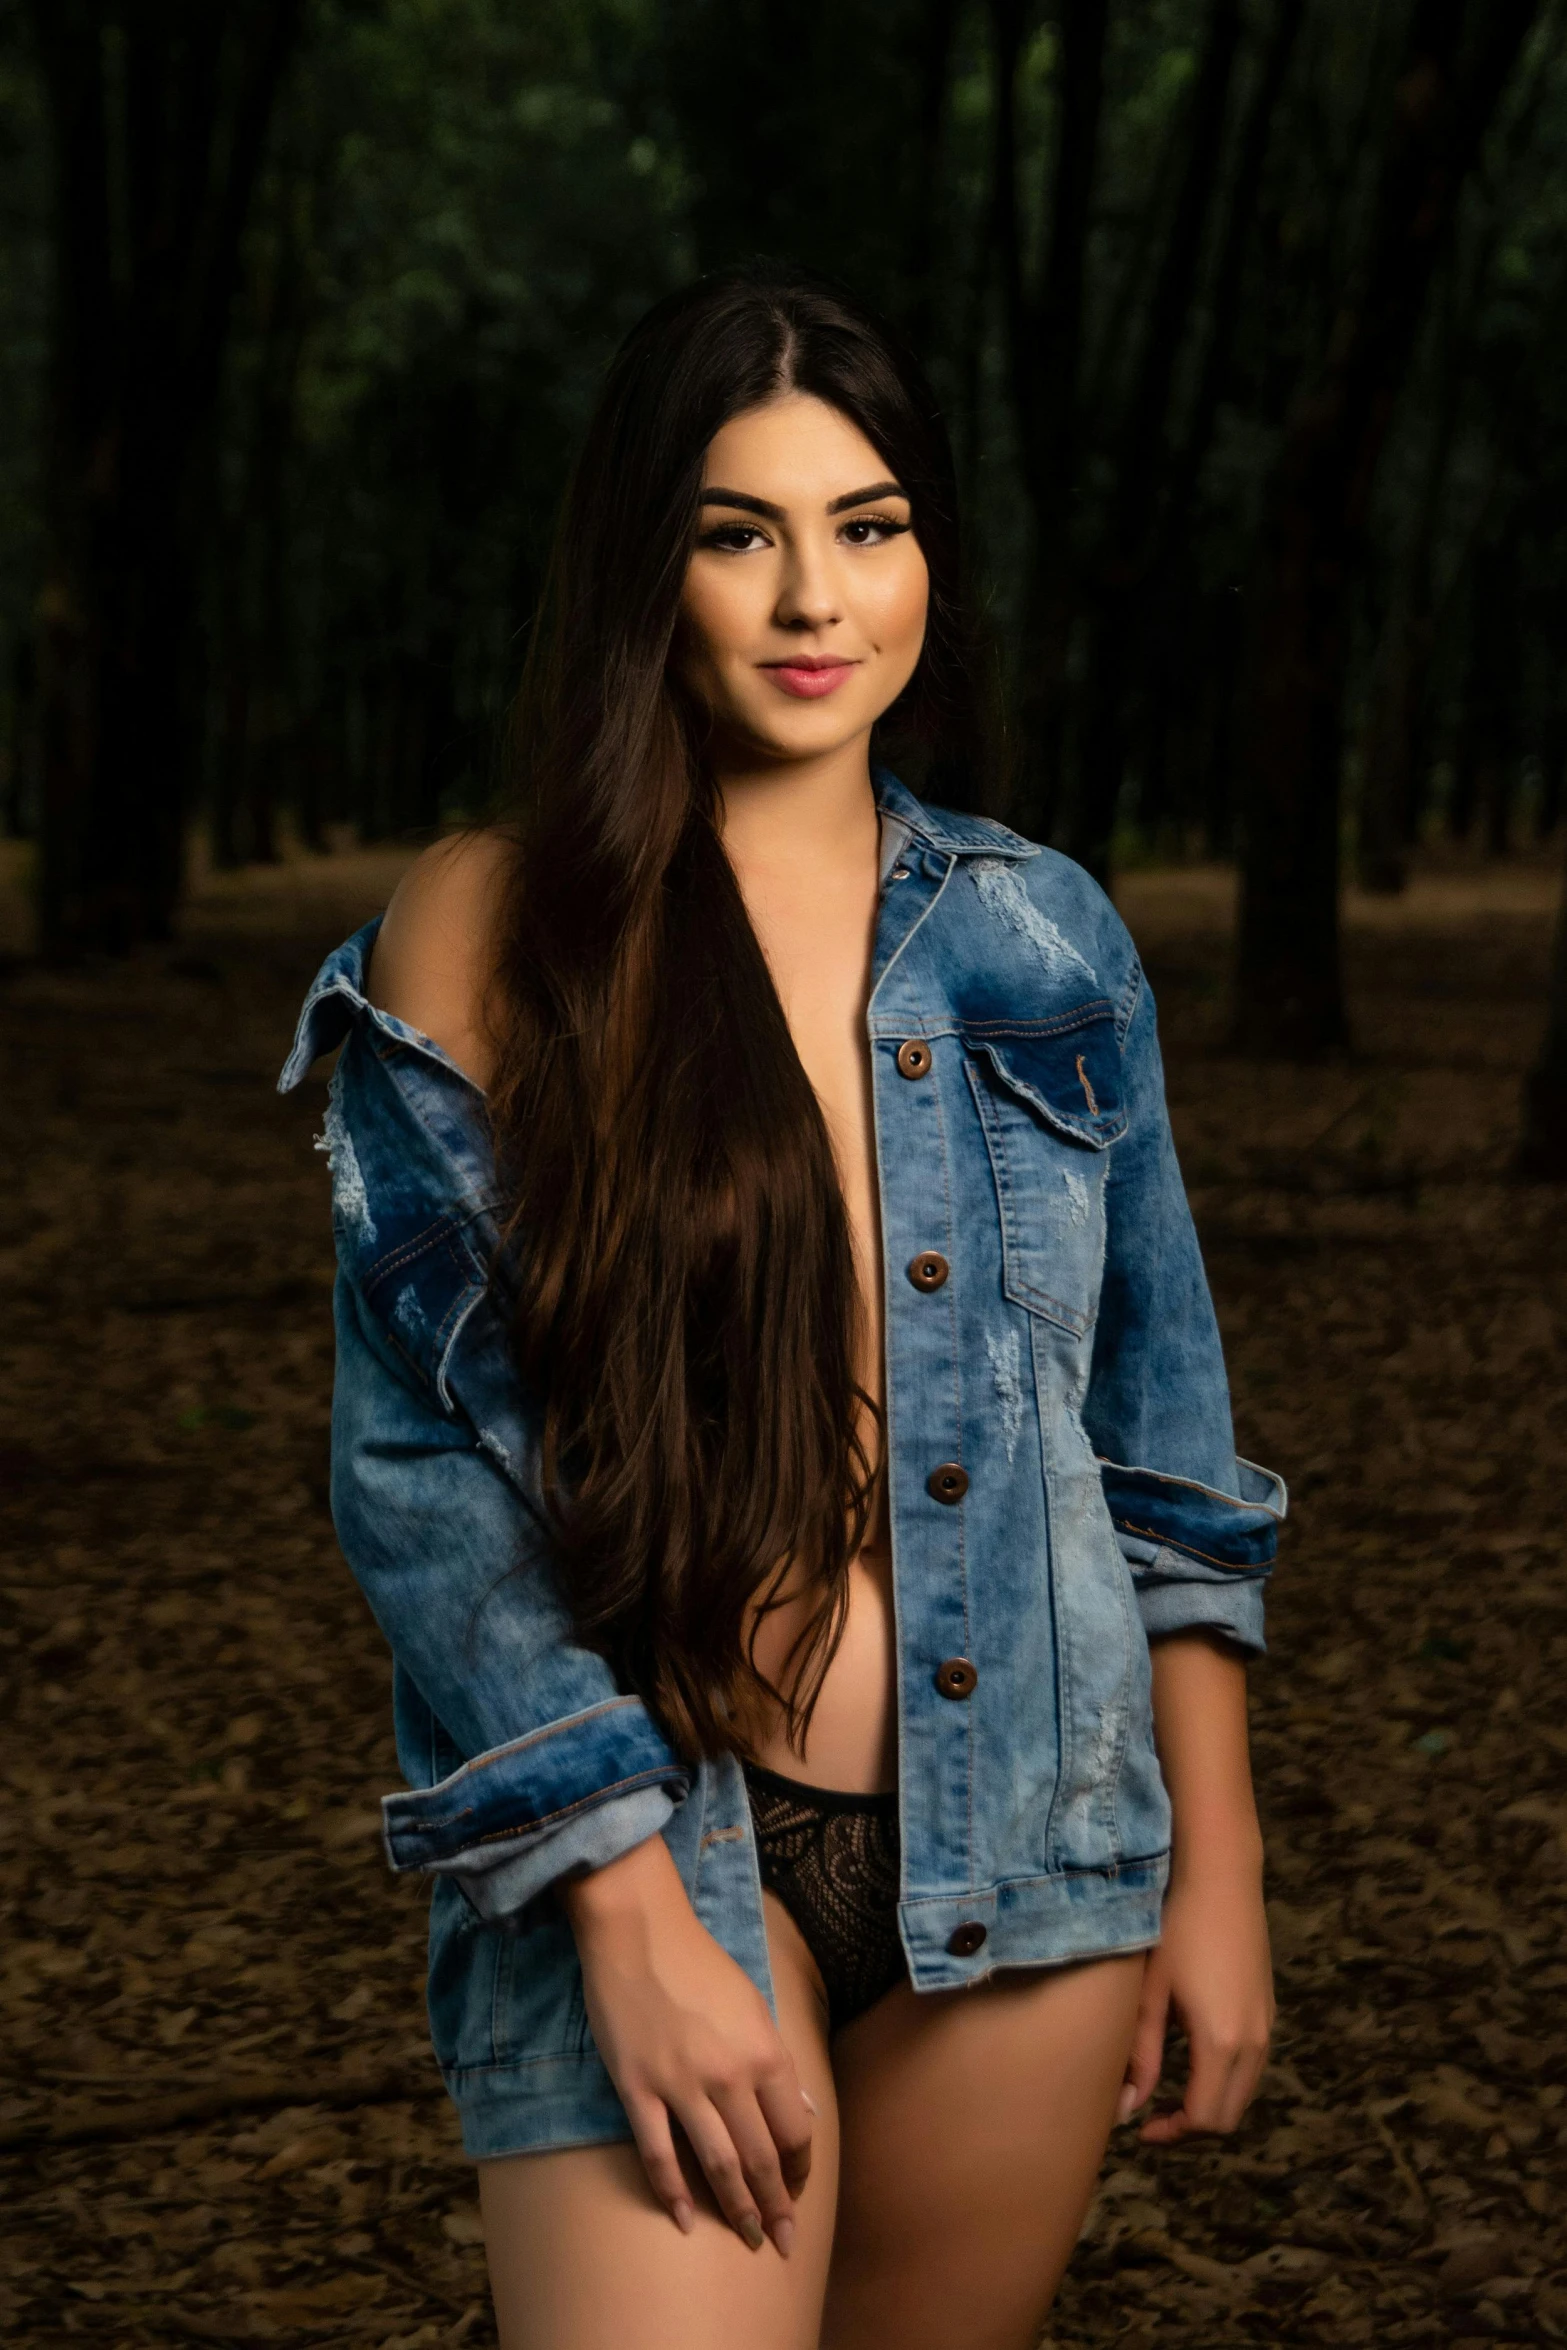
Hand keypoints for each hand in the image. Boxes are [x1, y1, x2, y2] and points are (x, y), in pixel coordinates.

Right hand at [560, 1833, 811, 2251]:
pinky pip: (658, 2154)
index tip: (798, 2191)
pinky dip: (673, 2193)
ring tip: (748, 2239)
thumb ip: (777, 2061)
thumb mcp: (754, 2005)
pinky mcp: (637, 2088)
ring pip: (717, 2164)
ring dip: (737, 2209)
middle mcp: (729, 2075)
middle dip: (776, 2206)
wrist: (639, 1932)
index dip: (800, 2169)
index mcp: (764, 2052)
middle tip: (781, 2242)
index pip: (794, 2130)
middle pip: (761, 2158)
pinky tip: (686, 2221)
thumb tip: (804, 2108)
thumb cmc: (700, 1963)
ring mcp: (681, 2085)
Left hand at [1116, 1841, 1273, 2142]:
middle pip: (1230, 2114)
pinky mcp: (1267, 2005)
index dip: (1172, 2134)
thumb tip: (1127, 2107)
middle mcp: (1254, 2040)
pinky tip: (1192, 2055)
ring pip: (1244, 2090)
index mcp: (1222, 2041)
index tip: (1140, 2128)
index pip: (1205, 2118)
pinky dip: (1225, 2076)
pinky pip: (1251, 2062)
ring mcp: (1266, 2022)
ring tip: (1168, 2090)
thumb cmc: (1175, 1923)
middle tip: (1153, 2116)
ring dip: (1211, 2101)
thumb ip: (1141, 2054)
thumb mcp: (1149, 1992)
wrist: (1219, 1870)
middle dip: (1192, 2126)